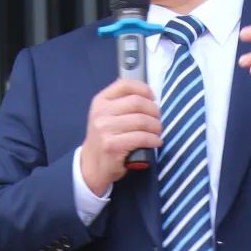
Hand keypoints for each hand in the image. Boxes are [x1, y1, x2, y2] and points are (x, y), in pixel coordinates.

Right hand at [79, 79, 161, 194]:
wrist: (92, 165)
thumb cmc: (106, 139)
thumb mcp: (107, 116)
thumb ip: (123, 104)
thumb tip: (150, 97)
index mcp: (100, 101)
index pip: (125, 85)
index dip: (143, 89)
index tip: (152, 98)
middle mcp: (101, 113)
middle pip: (137, 103)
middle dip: (154, 111)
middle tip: (158, 120)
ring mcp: (105, 130)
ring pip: (141, 121)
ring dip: (156, 127)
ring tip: (157, 132)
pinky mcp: (112, 146)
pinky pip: (141, 138)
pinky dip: (153, 140)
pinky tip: (156, 142)